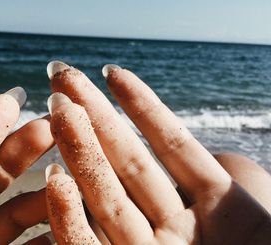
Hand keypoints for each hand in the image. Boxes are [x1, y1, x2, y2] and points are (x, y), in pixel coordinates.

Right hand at [45, 62, 270, 243]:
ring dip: (80, 152)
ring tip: (56, 108)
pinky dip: (70, 218)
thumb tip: (227, 152)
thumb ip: (236, 184)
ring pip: (108, 197)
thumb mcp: (262, 218)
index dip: (145, 108)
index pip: (172, 147)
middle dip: (98, 118)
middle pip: (129, 162)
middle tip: (63, 78)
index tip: (114, 72)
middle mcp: (177, 231)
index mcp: (220, 212)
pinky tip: (52, 180)